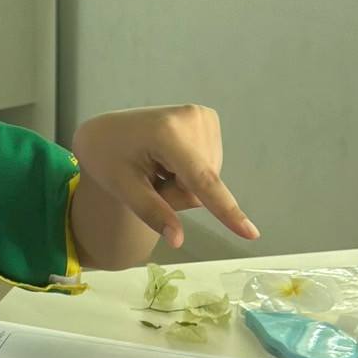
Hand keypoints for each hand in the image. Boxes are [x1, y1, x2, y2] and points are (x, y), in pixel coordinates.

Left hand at [72, 104, 257, 248]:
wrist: (105, 131)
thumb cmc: (106, 158)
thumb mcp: (122, 188)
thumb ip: (152, 213)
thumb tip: (177, 241)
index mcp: (167, 133)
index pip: (201, 180)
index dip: (226, 210)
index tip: (252, 234)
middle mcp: (193, 118)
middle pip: (202, 185)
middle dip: (176, 194)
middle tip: (148, 179)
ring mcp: (204, 117)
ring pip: (207, 179)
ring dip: (181, 184)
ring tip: (155, 167)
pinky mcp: (209, 120)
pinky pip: (208, 167)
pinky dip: (188, 172)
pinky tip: (167, 159)